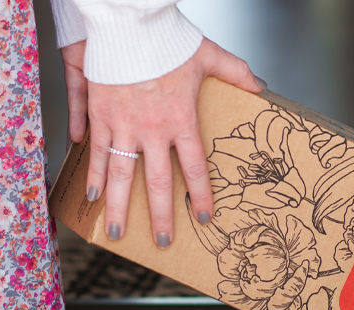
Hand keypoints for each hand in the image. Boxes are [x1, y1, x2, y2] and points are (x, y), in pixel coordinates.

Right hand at [63, 38, 264, 247]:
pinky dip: (94, 173)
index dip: (201, 195)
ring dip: (118, 206)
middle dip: (159, 216)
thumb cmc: (169, 38)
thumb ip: (236, 73)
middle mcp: (152, 129)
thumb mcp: (209, 55)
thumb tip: (261, 86)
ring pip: (121, 174)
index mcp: (181, 120)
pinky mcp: (100, 114)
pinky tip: (92, 193)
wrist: (129, 24)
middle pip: (156, 183)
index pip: (194, 168)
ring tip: (115, 231)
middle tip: (161, 241)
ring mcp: (123, 124)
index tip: (204, 217)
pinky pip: (98, 150)